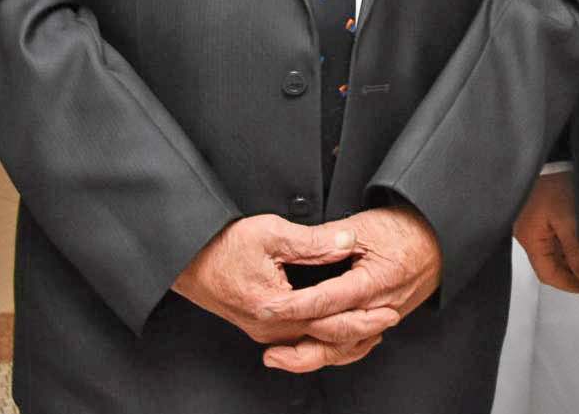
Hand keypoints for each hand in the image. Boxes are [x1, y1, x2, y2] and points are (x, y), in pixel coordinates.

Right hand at [173, 213, 396, 365]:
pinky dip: (323, 338)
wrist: (188, 259)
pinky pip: (299, 340)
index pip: (329, 318)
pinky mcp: (261, 327)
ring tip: (373, 329)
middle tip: (390, 318)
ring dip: (344, 338)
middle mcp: (270, 328)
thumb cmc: (224, 244)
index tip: (387, 309)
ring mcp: (264, 332)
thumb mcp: (272, 233)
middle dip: (360, 331)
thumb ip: (314, 241)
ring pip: (312, 344)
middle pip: (324, 338)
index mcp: (275, 307)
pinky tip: (338, 328)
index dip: (362, 315)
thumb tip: (348, 240)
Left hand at [260, 205, 441, 372]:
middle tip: (269, 349)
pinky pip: (359, 345)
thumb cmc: (405, 227)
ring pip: (346, 348)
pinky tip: (317, 352)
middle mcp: (379, 306)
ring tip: (282, 358)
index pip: (326, 302)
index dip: (295, 308)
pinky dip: (337, 353)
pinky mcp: (387, 318)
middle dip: (299, 345)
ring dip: (313, 357)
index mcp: (373, 281)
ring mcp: (385, 316)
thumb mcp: (364, 225)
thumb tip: (300, 246)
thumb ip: (331, 237)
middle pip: (334, 336)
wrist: (439, 237)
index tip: (270, 310)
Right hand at [513, 171, 578, 293]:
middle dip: (575, 269)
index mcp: (531, 239)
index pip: (548, 274)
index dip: (568, 284)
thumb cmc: (555, 185)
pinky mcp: (542, 213)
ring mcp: (535, 224)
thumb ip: (576, 251)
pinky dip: (572, 242)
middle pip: (552, 263)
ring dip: (576, 255)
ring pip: (556, 250)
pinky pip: (557, 236)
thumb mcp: (568, 220)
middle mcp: (530, 235)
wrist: (551, 155)